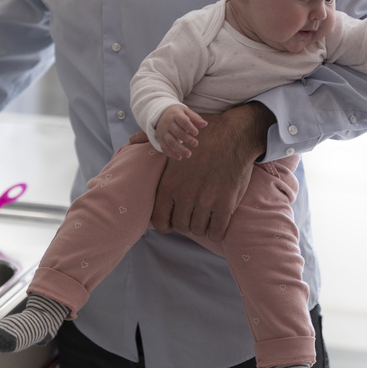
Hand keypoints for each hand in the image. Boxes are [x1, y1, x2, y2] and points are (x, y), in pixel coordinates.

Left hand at [149, 102, 273, 240]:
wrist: (235, 134)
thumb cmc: (204, 136)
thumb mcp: (173, 138)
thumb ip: (150, 142)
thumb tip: (131, 140)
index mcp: (169, 183)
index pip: (159, 219)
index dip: (165, 224)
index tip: (171, 222)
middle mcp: (185, 195)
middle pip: (180, 226)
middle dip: (186, 222)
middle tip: (192, 215)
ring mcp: (205, 202)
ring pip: (198, 230)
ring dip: (201, 226)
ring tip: (205, 218)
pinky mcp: (225, 205)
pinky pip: (217, 232)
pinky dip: (216, 233)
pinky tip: (217, 226)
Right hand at [155, 104, 208, 159]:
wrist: (160, 114)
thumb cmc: (177, 114)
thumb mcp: (186, 112)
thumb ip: (195, 118)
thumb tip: (205, 124)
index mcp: (175, 115)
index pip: (182, 121)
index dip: (189, 127)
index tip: (196, 133)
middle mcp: (168, 124)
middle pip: (177, 132)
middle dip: (187, 139)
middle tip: (196, 144)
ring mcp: (163, 132)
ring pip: (170, 141)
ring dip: (179, 149)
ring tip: (188, 154)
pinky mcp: (160, 139)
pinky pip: (164, 147)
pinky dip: (171, 153)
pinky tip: (179, 157)